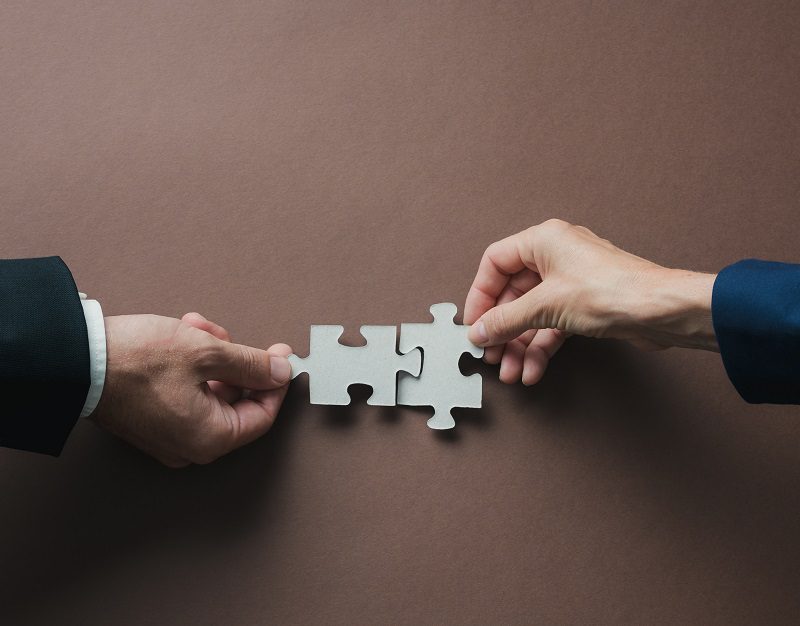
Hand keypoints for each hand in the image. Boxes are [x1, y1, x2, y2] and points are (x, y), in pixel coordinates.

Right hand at [90, 312, 291, 466]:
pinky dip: (189, 364)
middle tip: (225, 336)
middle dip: (233, 361)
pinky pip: (185, 392)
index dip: (275, 383)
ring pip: (209, 390)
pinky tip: (181, 336)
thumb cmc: (135, 360)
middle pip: (234, 401)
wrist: (74, 359)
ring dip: (209, 355)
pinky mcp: (150, 419)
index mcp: (209, 438)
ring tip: (195, 328)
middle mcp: (189, 445)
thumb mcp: (206, 352)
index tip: (281, 358)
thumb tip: (280, 371)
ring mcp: (167, 435)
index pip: (261, 416)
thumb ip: (251, 364)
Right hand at [464, 219, 716, 384]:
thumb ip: (507, 319)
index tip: (473, 324)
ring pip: (531, 314)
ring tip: (511, 371)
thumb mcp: (547, 305)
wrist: (662, 311)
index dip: (480, 295)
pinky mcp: (584, 306)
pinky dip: (541, 348)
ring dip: (519, 345)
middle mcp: (555, 256)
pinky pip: (551, 326)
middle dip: (501, 329)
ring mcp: (570, 282)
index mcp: (543, 241)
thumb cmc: (613, 291)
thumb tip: (479, 331)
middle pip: (512, 294)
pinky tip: (533, 370)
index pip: (495, 263)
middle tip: (491, 354)